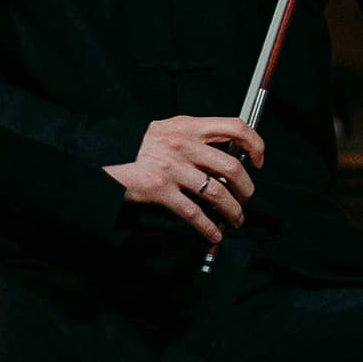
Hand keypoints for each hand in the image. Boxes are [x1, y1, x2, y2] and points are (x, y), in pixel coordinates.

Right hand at [107, 115, 265, 243]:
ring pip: (217, 193)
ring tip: (236, 218)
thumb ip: (196, 136)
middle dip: (246, 189)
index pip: (235, 127)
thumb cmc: (138, 144)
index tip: (259, 160)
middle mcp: (183, 145)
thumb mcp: (168, 129)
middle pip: (232, 168)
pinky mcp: (159, 189)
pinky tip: (214, 234)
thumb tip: (227, 153)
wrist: (103, 154)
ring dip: (233, 211)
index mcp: (189, 127)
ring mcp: (172, 168)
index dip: (255, 144)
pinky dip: (208, 227)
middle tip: (246, 199)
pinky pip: (193, 213)